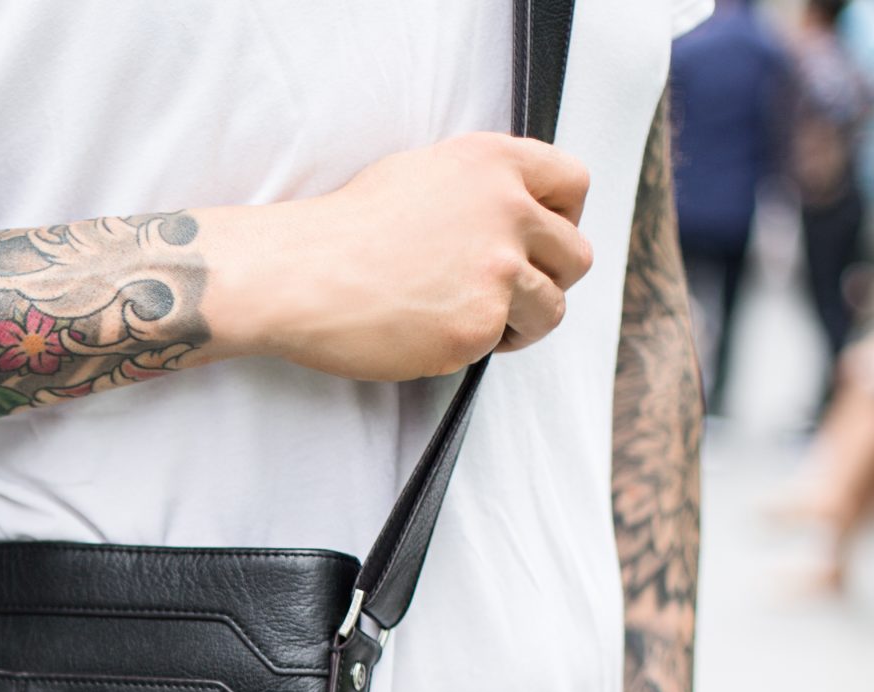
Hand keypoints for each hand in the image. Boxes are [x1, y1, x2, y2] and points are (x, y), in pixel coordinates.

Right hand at [202, 133, 594, 380]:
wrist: (297, 274)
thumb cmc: (343, 229)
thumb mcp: (420, 173)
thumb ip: (481, 187)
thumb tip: (518, 213)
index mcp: (492, 163)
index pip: (573, 182)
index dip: (564, 216)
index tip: (542, 239)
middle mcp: (506, 210)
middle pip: (576, 254)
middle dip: (549, 278)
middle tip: (509, 290)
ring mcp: (497, 270)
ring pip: (553, 308)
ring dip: (523, 321)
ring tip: (476, 320)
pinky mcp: (479, 324)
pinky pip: (501, 344)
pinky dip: (474, 345)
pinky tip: (432, 331)